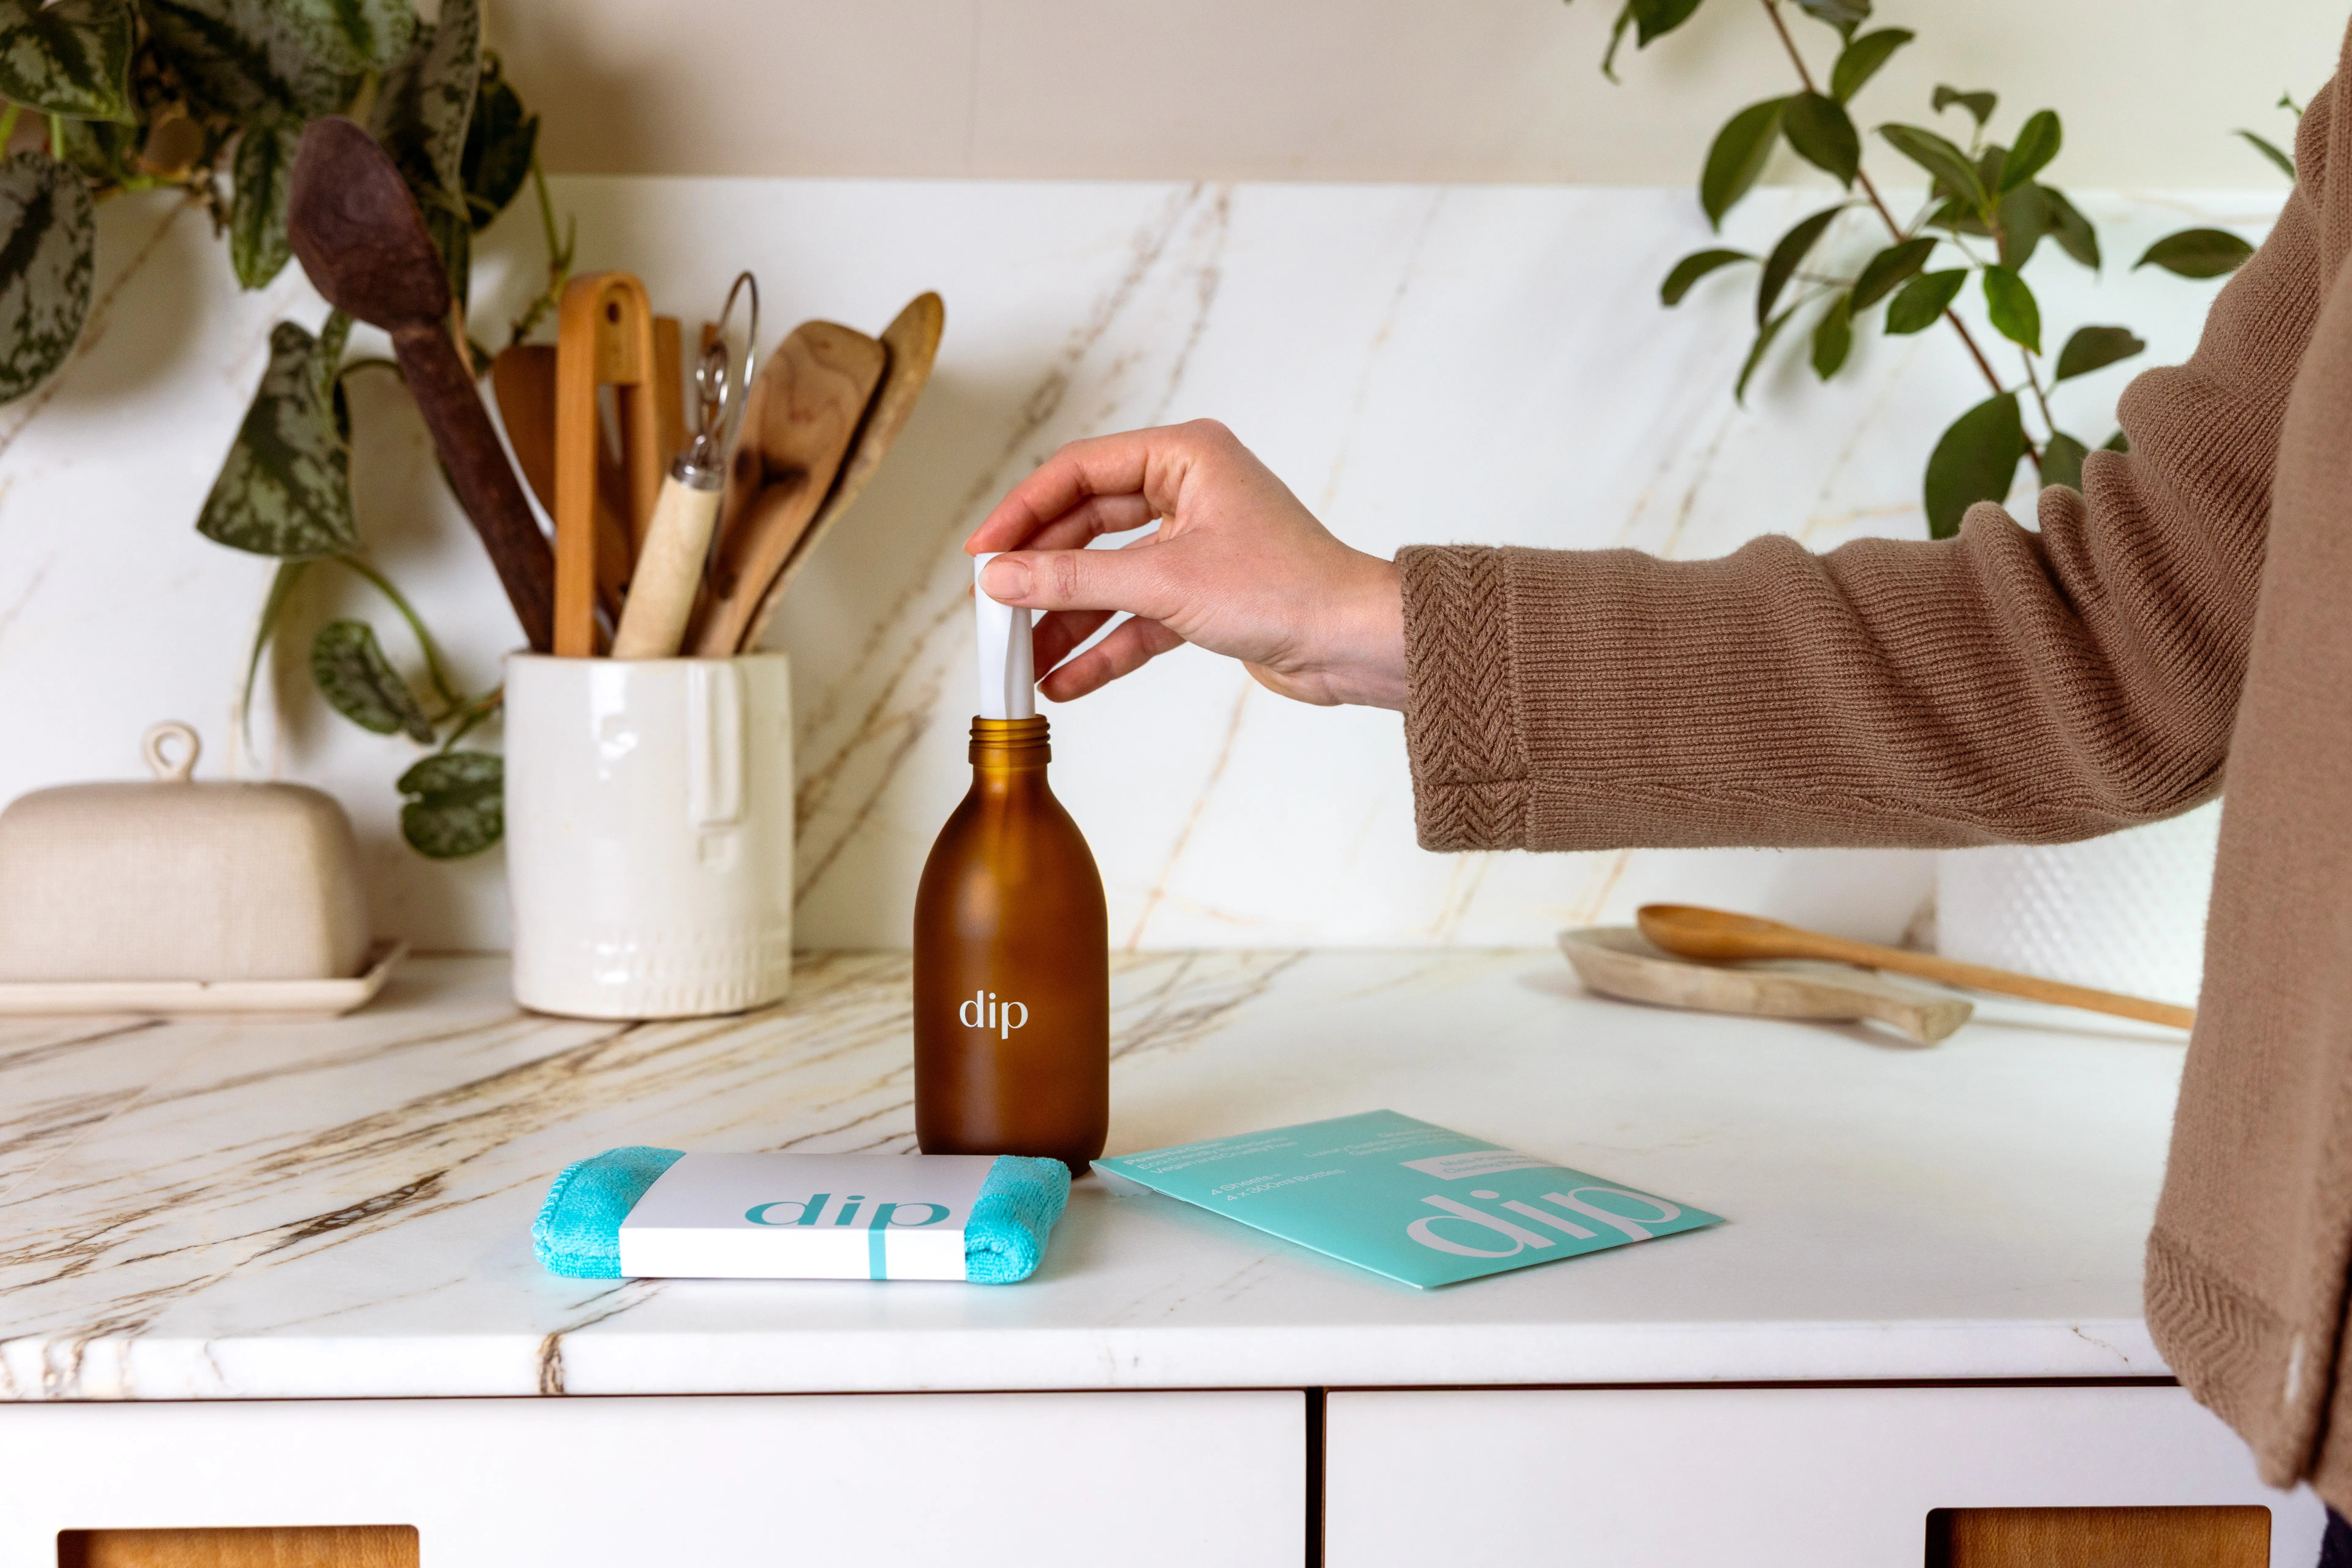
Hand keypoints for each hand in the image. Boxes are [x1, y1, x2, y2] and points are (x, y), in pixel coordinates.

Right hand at [965, 420, 1405, 707]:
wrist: (1355, 643)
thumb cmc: (1285, 589)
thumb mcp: (1163, 582)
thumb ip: (1074, 581)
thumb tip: (999, 578)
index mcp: (1184, 457)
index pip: (1079, 471)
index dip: (1023, 512)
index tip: (981, 554)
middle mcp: (1188, 492)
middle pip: (1087, 527)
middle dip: (1041, 575)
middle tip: (993, 611)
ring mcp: (1194, 545)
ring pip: (1110, 579)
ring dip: (1066, 621)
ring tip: (1021, 661)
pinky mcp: (1203, 596)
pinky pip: (1138, 617)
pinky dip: (1105, 647)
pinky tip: (1065, 681)